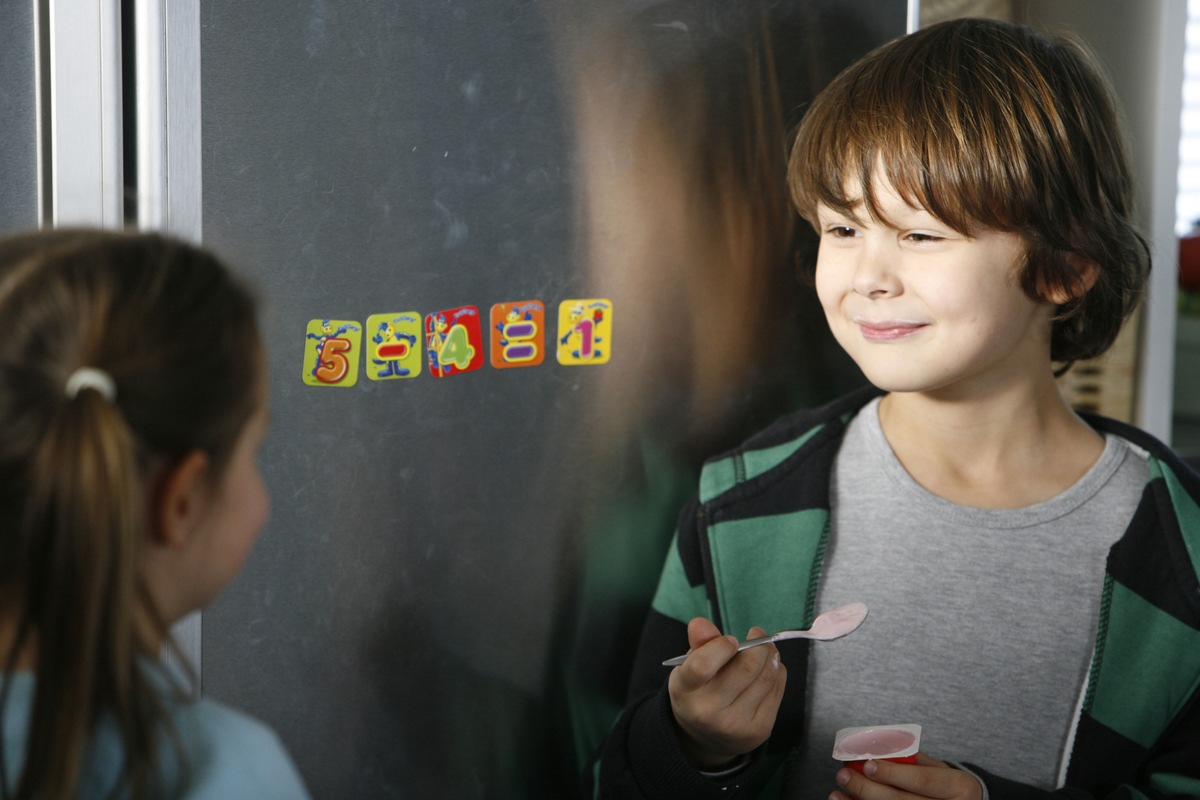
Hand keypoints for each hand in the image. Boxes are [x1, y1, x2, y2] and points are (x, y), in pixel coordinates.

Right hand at [668, 617, 786, 770]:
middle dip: (759, 644)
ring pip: (766, 677)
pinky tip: (769, 668)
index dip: (721, 646)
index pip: (702, 665)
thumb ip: (699, 642)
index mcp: (686, 690)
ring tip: (766, 648)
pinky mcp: (759, 730)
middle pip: (746, 668)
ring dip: (771, 656)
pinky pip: (777, 690)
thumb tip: (700, 623)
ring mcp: (735, 724)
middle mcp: (709, 712)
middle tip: (758, 634)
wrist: (706, 736)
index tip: (731, 640)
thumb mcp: (690, 666)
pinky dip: (777, 672)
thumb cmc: (699, 691)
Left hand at [831, 753, 982, 799]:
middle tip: (844, 775)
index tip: (867, 765)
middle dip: (868, 789)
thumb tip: (876, 746)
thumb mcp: (941, 770)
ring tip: (837, 794)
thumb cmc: (949, 787)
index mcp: (959, 787)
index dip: (893, 773)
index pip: (922, 780)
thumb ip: (915, 760)